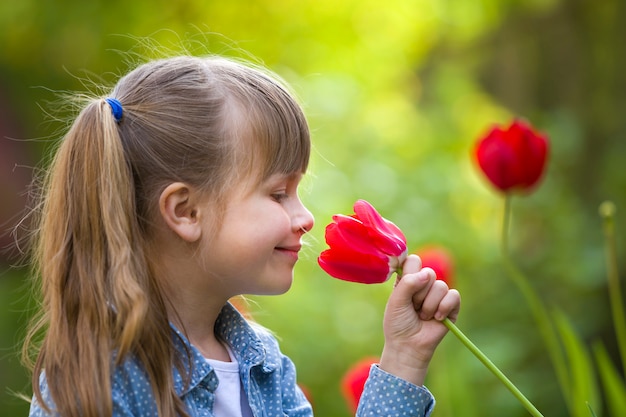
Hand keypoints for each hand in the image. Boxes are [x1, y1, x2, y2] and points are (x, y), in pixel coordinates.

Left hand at [379, 254, 460, 385]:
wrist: (408, 345)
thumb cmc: (398, 323)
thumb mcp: (396, 300)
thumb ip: (408, 283)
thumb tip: (427, 273)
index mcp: (408, 279)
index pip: (413, 260)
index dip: (410, 271)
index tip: (405, 286)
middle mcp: (424, 284)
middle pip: (429, 272)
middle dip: (419, 293)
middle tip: (413, 307)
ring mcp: (438, 294)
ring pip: (441, 286)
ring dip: (429, 305)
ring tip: (422, 316)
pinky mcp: (451, 305)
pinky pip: (453, 296)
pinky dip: (444, 308)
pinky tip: (436, 318)